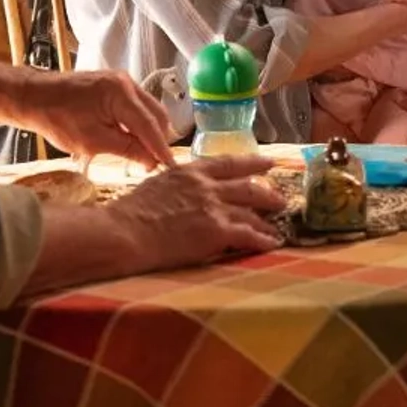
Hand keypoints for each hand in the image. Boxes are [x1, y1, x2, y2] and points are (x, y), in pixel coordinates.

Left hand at [14, 69, 176, 170]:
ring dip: (148, 132)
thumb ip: (127, 149)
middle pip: (156, 115)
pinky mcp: (114, 86)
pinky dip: (138, 124)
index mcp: (121, 94)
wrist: (35, 97)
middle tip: (153, 165)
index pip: (150, 125)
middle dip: (158, 140)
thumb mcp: (93, 141)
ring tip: (142, 155)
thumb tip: (151, 161)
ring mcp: (121, 82)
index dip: (162, 149)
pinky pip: (137, 106)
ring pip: (148, 110)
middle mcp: (126, 83)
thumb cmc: (58, 119)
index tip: (171, 168)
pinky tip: (131, 140)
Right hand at [108, 154, 285, 267]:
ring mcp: (213, 208)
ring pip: (251, 212)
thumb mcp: (158, 184)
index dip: (252, 163)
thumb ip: (179, 184)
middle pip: (248, 186)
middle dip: (267, 193)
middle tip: (280, 199)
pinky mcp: (216, 231)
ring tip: (277, 227)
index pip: (229, 162)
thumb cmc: (131, 212)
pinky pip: (248, 235)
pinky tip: (272, 243)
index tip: (268, 163)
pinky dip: (263, 239)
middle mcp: (207, 186)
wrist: (125, 232)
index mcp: (191, 171)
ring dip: (266, 221)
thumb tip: (184, 190)